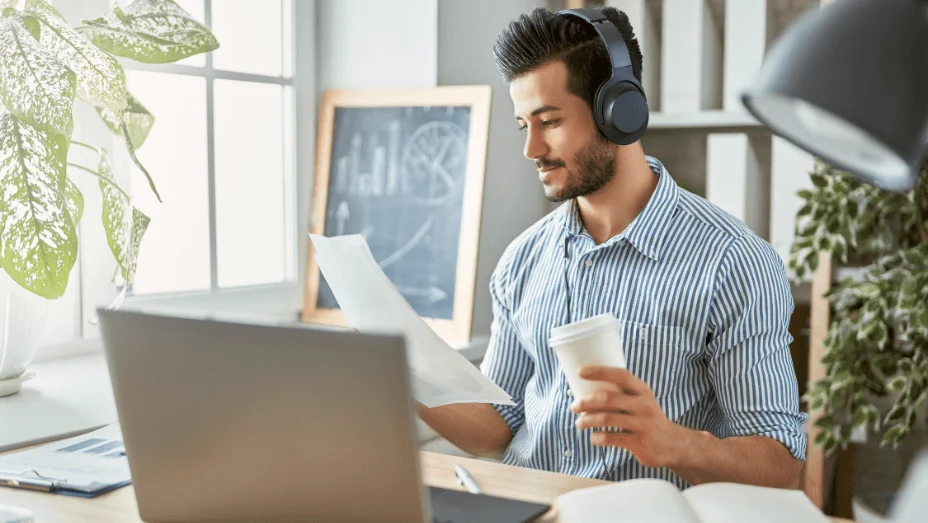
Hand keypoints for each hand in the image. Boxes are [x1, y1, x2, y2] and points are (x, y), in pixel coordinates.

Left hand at [570, 365, 684, 468]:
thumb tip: (587, 389)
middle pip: (608, 398)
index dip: (599, 371)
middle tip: (574, 406)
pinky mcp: (639, 443)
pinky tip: (594, 437)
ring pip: (607, 419)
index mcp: (643, 391)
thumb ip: (622, 394)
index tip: (580, 372)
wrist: (673, 444)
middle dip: (586, 401)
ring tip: (579, 423)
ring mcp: (642, 424)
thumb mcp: (642, 401)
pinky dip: (597, 438)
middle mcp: (644, 405)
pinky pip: (611, 438)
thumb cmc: (648, 418)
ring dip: (587, 420)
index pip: (620, 375)